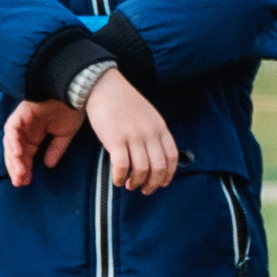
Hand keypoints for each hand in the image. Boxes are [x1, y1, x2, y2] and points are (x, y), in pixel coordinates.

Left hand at [3, 97, 82, 185]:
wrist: (76, 92)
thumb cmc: (72, 110)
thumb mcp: (65, 135)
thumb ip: (55, 150)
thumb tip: (48, 164)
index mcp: (35, 134)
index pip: (25, 154)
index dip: (25, 168)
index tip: (26, 182)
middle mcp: (26, 129)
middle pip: (15, 151)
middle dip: (16, 167)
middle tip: (20, 182)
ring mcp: (22, 121)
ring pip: (11, 142)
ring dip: (13, 158)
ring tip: (19, 173)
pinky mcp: (20, 114)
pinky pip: (11, 129)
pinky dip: (13, 142)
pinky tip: (18, 154)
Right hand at [86, 70, 181, 193]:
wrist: (104, 86)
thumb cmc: (124, 101)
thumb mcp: (149, 115)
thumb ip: (154, 133)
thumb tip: (155, 155)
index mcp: (160, 127)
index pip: (172, 156)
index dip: (168, 174)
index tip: (162, 183)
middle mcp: (149, 133)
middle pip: (159, 167)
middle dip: (153, 183)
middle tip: (145, 190)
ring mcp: (133, 137)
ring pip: (142, 169)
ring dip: (137, 182)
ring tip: (130, 184)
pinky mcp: (115, 140)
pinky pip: (122, 166)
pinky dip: (121, 177)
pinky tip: (118, 180)